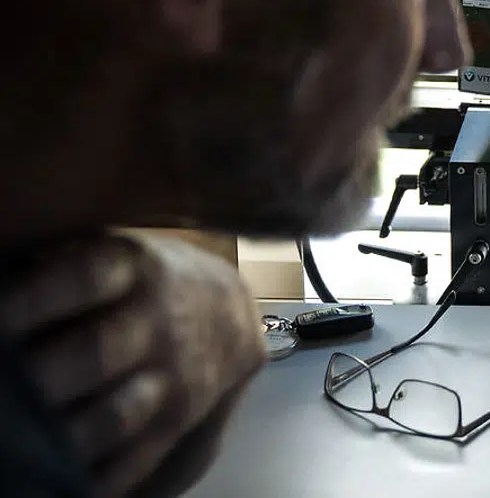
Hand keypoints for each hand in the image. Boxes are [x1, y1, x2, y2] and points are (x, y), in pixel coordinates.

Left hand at [0, 233, 265, 496]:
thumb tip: (1, 272)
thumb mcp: (115, 251)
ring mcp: (172, 375)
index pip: (84, 277)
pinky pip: (136, 459)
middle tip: (2, 393)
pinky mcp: (177, 420)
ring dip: (62, 436)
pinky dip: (98, 479)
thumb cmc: (145, 281)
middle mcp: (155, 321)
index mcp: (133, 268)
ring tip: (21, 446)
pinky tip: (60, 480)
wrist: (230, 311)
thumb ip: (65, 260)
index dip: (34, 300)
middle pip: (95, 352)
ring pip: (114, 415)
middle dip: (40, 378)